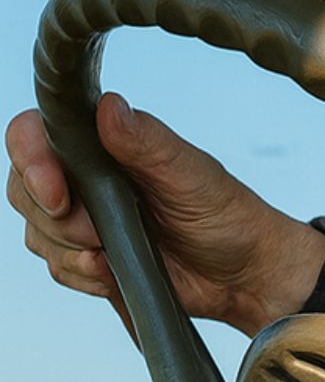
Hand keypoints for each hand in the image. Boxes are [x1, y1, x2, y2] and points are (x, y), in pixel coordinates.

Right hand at [6, 93, 324, 337]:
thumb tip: (109, 106)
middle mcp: (89, 178)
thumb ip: (148, 143)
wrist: (243, 274)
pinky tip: (113, 272)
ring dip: (71, 250)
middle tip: (99, 233)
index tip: (58, 193)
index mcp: (109, 145)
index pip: (36, 135)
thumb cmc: (227, 215)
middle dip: (56, 217)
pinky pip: (57, 267)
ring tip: (113, 253)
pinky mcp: (89, 257)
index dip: (30, 159)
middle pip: (24, 189)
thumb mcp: (191, 174)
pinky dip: (83, 274)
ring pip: (37, 233)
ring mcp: (86, 219)